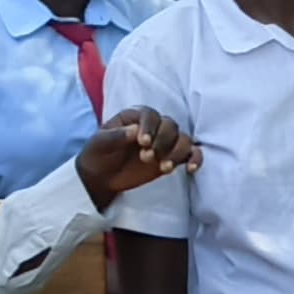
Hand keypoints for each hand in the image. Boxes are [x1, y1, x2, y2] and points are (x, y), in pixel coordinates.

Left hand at [74, 110, 195, 208]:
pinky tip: (191, 168)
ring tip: (164, 168)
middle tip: (147, 158)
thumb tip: (135, 131)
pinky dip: (195, 158)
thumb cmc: (98, 155)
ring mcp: (165, 142)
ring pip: (183, 139)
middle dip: (162, 142)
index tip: (143, 142)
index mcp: (135, 117)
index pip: (150, 115)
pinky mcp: (172, 157)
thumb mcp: (100, 144)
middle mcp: (154, 126)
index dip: (150, 127)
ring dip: (177, 153)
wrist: (101, 177)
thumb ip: (116, 136)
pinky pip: (191, 153)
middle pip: (170, 126)